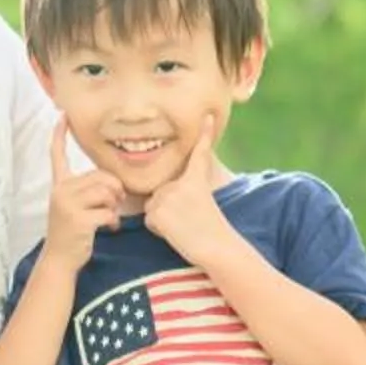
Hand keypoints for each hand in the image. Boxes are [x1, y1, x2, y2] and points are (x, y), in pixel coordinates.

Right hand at [40, 120, 125, 273]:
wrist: (60, 258)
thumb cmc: (72, 232)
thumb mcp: (75, 207)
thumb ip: (90, 191)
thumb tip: (117, 186)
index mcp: (59, 186)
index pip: (57, 156)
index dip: (59, 136)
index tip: (63, 116)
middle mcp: (61, 191)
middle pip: (100, 176)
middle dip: (114, 189)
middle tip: (115, 203)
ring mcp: (68, 205)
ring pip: (106, 192)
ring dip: (114, 205)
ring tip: (110, 216)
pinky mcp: (78, 219)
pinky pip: (108, 211)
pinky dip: (113, 220)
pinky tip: (108, 227)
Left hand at [140, 112, 234, 262]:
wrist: (216, 248)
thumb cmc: (212, 233)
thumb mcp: (202, 205)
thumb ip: (185, 194)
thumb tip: (163, 197)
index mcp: (197, 180)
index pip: (200, 154)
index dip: (205, 135)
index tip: (207, 116)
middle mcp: (182, 183)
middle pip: (160, 194)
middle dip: (167, 210)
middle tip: (189, 222)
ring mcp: (169, 195)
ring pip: (153, 208)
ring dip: (163, 221)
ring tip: (183, 228)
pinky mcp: (159, 210)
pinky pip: (149, 221)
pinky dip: (159, 231)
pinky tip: (176, 233)